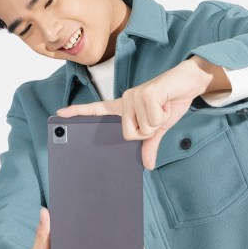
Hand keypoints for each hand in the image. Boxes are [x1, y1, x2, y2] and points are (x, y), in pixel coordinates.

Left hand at [56, 56, 229, 169]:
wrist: (189, 82)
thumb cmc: (171, 102)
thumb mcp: (159, 128)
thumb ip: (149, 144)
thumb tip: (148, 165)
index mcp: (125, 107)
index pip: (98, 110)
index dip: (78, 112)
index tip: (58, 113)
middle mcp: (125, 100)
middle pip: (128, 134)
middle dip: (148, 131)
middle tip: (158, 116)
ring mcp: (134, 95)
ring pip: (142, 129)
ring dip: (159, 122)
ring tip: (164, 107)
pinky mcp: (145, 94)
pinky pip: (152, 121)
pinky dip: (164, 116)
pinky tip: (167, 102)